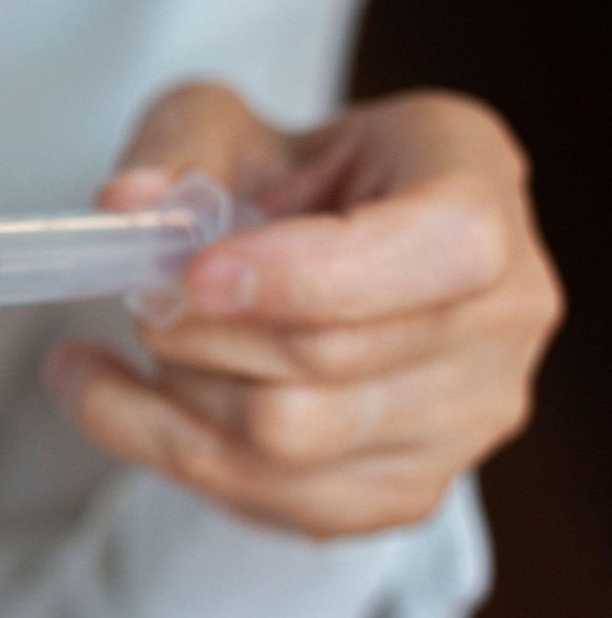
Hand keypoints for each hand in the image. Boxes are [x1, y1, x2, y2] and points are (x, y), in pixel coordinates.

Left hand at [45, 83, 562, 537]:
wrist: (314, 261)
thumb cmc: (285, 181)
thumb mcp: (221, 124)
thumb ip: (174, 147)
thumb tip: (129, 202)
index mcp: (475, 181)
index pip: (443, 245)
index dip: (310, 271)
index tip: (196, 272)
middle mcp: (505, 307)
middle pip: (334, 355)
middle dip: (202, 328)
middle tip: (142, 294)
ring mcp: (466, 416)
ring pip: (289, 437)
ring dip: (180, 388)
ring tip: (149, 334)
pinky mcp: (403, 492)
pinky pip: (260, 493)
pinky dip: (156, 441)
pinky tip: (113, 392)